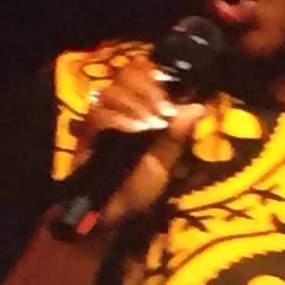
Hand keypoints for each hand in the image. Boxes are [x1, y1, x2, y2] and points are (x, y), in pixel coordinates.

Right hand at [71, 57, 210, 225]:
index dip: (155, 76)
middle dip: (149, 90)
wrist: (112, 213)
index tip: (171, 97)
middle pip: (127, 75)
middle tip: (163, 112)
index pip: (141, 72)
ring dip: (137, 105)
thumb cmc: (139, 186)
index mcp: (141, 108)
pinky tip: (135, 132)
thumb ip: (178, 134)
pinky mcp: (86, 134)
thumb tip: (198, 107)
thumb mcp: (166, 161)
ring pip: (113, 92)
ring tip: (151, 126)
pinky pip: (100, 116)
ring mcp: (101, 119)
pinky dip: (120, 120)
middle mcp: (119, 108)